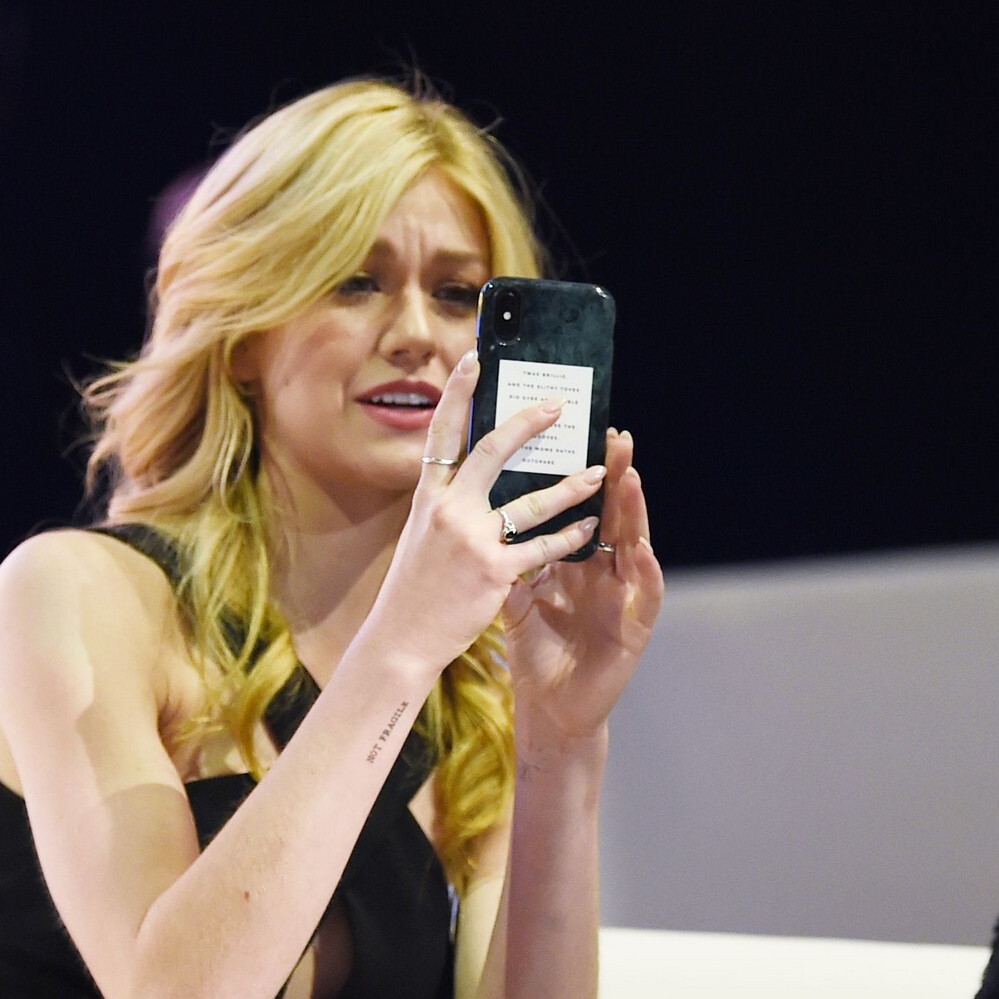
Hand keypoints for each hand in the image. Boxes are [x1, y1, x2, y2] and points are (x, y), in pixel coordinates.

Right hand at [362, 351, 604, 679]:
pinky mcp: (493, 571)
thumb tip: (471, 479)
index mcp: (427, 498)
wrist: (401, 638)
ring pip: (530, 501)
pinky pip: (542, 547)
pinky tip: (590, 526)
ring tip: (597, 472)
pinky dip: (570, 536)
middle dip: (526, 424)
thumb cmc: (414, 590)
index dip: (457, 394)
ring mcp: (470, 540)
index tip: (474, 360)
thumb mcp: (419, 537)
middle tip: (557, 405)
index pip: (442, 434)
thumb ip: (446, 507)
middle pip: (490, 452)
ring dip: (569, 486)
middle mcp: (447, 511)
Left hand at [502, 424, 663, 749]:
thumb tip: (482, 514)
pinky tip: (644, 550)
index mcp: (578, 563)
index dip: (587, 472)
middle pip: (613, 516)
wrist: (551, 710)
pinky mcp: (635, 630)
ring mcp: (623, 599)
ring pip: (634, 546)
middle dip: (617, 476)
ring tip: (632, 478)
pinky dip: (646, 572)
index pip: (586, 508)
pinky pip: (644, 595)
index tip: (582, 432)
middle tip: (617, 436)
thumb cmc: (539, 655)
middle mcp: (606, 574)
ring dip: (635, 512)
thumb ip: (514, 558)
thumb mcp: (521, 597)